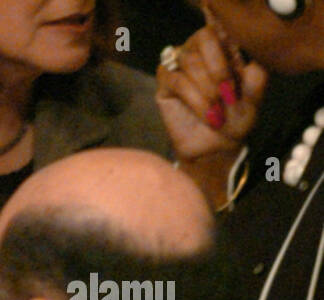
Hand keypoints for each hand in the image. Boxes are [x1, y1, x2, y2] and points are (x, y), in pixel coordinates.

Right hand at [156, 25, 266, 163]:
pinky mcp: (165, 85)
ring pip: (189, 62)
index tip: (237, 77)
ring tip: (217, 113)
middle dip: (218, 68)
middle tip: (228, 95)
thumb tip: (252, 61)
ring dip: (207, 89)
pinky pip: (176, 81)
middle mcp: (200, 51)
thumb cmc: (235, 120)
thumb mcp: (254, 99)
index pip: (220, 28)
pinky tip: (206, 114)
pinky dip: (194, 98)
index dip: (227, 49)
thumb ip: (257, 78)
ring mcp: (180, 67)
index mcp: (223, 48)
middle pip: (203, 38)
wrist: (215, 148)